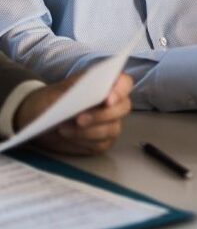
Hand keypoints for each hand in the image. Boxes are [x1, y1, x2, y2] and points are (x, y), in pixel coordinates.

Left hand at [13, 73, 132, 155]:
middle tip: (80, 119)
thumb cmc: (52, 99)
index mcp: (107, 84)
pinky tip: (69, 137)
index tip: (107, 99)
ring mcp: (109, 123)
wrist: (39, 117)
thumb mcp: (58, 91)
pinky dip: (85, 143)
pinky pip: (102, 144)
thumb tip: (85, 98)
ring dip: (89, 131)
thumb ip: (73, 92)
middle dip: (102, 115)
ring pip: (113, 129)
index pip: (125, 84)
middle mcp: (113, 103)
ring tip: (64, 129)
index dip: (120, 91)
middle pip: (123, 108)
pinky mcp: (101, 141)